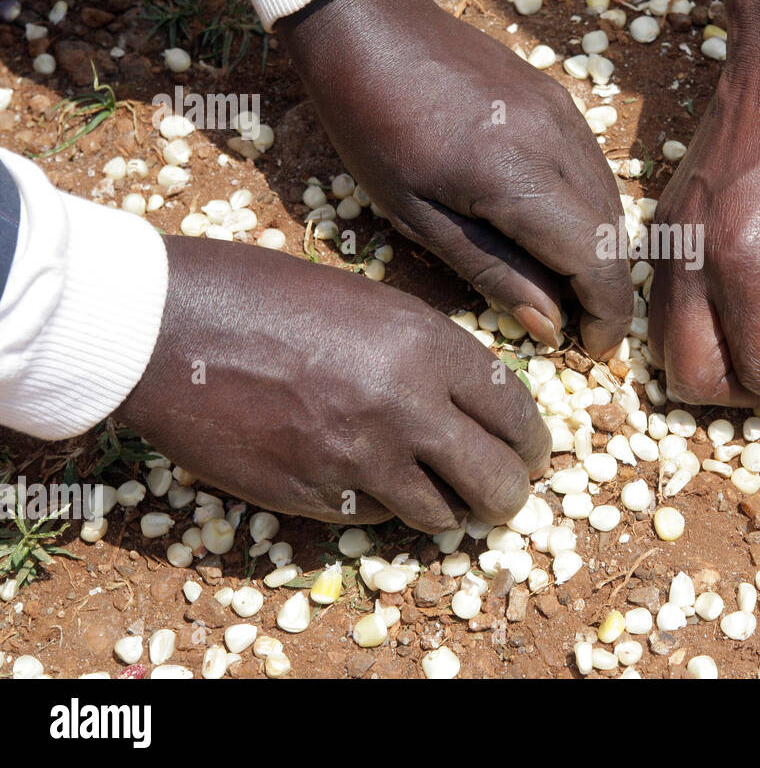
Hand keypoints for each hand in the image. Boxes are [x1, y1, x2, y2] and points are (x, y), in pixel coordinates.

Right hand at [119, 237, 548, 530]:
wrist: (169, 327)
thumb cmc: (270, 296)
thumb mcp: (373, 304)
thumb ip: (431, 355)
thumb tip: (476, 403)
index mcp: (428, 346)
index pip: (517, 411)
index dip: (533, 440)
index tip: (533, 452)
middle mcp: (405, 407)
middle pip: (497, 480)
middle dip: (510, 492)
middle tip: (505, 492)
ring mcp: (358, 458)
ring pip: (441, 514)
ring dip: (450, 509)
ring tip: (446, 497)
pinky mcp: (312, 496)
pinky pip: (375, 518)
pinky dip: (384, 508)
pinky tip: (372, 484)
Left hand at [280, 0, 631, 358]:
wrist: (370, 23)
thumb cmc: (373, 124)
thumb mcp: (418, 215)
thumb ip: (492, 272)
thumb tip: (550, 325)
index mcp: (517, 177)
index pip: (596, 261)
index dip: (606, 315)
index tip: (593, 349)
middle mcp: (557, 142)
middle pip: (614, 235)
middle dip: (606, 290)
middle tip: (576, 326)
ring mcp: (564, 114)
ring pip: (612, 202)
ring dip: (600, 251)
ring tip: (563, 285)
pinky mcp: (560, 98)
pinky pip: (594, 168)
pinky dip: (588, 211)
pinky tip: (554, 230)